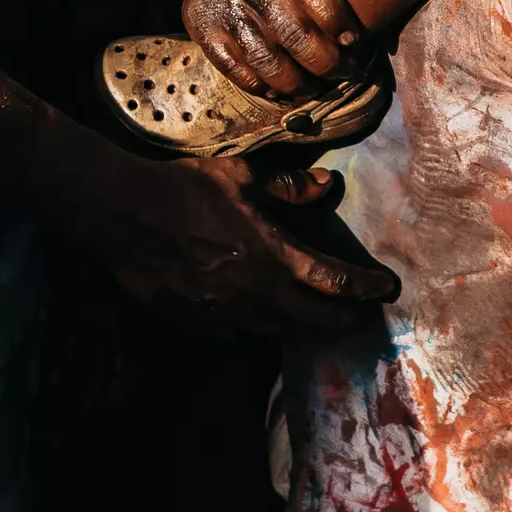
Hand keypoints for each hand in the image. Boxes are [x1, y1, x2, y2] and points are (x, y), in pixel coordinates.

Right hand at [76, 147, 397, 332]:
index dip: (364, 287)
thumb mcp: (240, 175)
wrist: (123, 214)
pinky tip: (257, 319)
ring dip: (300, 327)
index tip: (388, 290)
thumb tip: (328, 185)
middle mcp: (252, 293)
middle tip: (362, 317)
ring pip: (274, 331)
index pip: (331, 281)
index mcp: (270, 254)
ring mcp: (222, 315)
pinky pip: (235, 335)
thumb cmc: (184, 188)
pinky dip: (254, 328)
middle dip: (341, 319)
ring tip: (317, 320)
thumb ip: (288, 186)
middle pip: (311, 319)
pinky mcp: (194, 324)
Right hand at [183, 0, 364, 97]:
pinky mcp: (201, 27)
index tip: (356, 41)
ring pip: (268, 60)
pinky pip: (237, 69)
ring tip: (315, 87)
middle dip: (327, 62)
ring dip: (298, 83)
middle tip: (345, 73)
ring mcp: (223, 4)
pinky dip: (261, 86)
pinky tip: (279, 88)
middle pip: (295, 33)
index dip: (339, 20)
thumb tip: (388, 24)